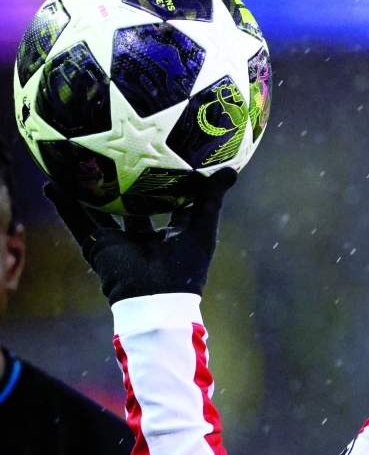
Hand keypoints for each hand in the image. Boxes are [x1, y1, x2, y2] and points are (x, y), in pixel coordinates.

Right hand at [43, 169, 237, 304]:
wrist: (156, 300)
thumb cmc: (185, 267)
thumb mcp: (202, 229)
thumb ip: (212, 200)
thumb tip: (231, 169)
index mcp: (172, 234)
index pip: (171, 204)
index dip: (171, 184)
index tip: (168, 156)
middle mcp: (145, 237)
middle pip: (134, 205)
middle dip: (127, 185)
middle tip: (121, 154)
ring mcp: (120, 242)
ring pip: (101, 211)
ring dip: (89, 192)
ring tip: (76, 165)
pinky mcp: (99, 248)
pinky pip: (78, 222)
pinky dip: (64, 205)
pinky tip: (51, 185)